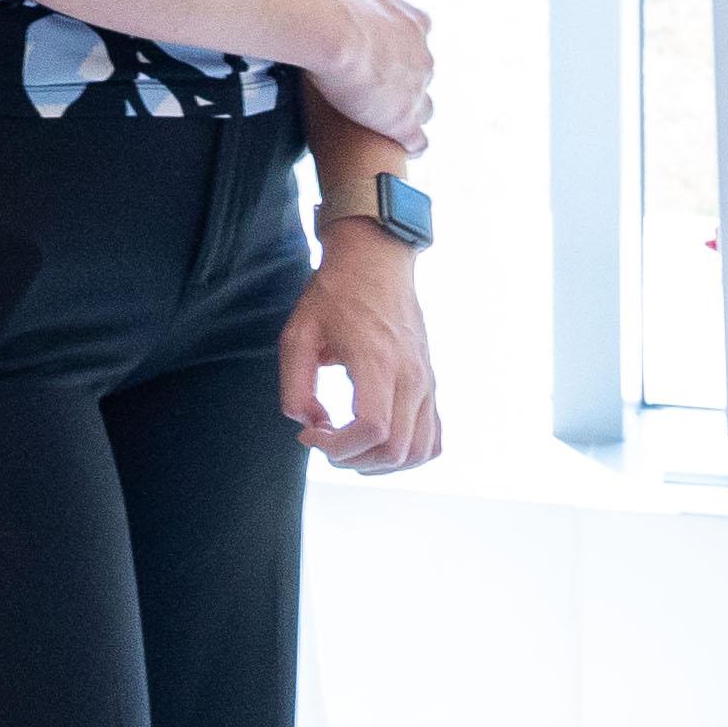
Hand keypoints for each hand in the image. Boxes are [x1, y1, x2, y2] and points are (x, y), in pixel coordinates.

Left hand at [279, 225, 449, 474]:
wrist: (376, 262)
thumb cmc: (334, 294)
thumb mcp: (297, 333)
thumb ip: (295, 384)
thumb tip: (308, 422)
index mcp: (377, 361)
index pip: (372, 429)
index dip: (337, 446)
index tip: (310, 434)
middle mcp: (411, 376)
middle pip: (395, 450)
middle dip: (352, 460)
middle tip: (323, 441)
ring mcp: (427, 382)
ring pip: (419, 452)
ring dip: (380, 464)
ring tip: (348, 447)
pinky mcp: (430, 384)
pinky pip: (432, 438)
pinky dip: (407, 454)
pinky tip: (375, 442)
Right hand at [288, 0, 436, 151]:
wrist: (331, 29)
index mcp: (413, 22)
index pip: (418, 34)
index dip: (402, 44)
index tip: (388, 50)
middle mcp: (422, 56)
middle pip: (422, 72)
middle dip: (407, 78)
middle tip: (379, 84)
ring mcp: (416, 89)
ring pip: (424, 105)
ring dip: (411, 110)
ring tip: (390, 118)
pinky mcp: (403, 118)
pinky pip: (417, 137)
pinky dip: (415, 142)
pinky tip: (409, 147)